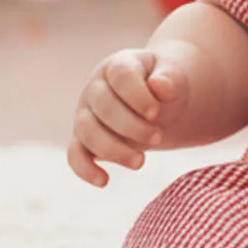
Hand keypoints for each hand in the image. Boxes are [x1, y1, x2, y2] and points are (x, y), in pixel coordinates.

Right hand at [67, 47, 188, 187]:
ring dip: (113, 149)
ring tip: (141, 162)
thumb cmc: (163, 89)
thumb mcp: (172, 79)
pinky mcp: (82, 139)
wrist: (156, 104)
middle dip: (132, 126)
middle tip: (158, 138)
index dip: (137, 96)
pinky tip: (104, 181)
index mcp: (119, 66)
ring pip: (88, 132)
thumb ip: (170, 80)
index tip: (156, 113)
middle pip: (104, 106)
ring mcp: (85, 113)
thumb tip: (160, 86)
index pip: (121, 76)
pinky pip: (74, 154)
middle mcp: (96, 88)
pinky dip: (85, 169)